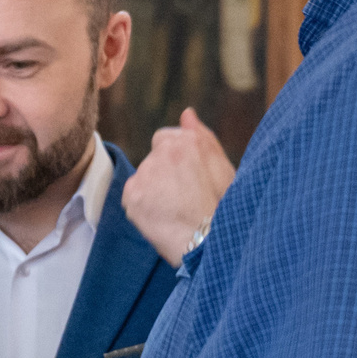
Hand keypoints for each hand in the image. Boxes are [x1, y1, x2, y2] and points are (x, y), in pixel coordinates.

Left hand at [123, 107, 235, 265]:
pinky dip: (142, 206)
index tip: (187, 179)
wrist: (210, 244)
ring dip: (154, 190)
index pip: (165, 138)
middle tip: (184, 198)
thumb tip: (186, 113)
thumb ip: (203, 137)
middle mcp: (163, 152)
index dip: (177, 160)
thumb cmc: (225, 208)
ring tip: (175, 211)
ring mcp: (145, 174)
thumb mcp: (223, 168)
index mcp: (188, 141)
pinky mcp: (131, 195)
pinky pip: (132, 196)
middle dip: (165, 174)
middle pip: (154, 159)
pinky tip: (162, 217)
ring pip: (144, 177)